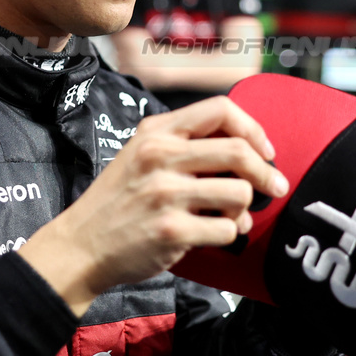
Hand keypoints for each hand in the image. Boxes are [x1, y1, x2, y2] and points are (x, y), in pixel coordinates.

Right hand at [20, 96, 288, 315]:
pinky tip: (214, 235)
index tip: (264, 150)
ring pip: (239, 193)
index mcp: (156, 132)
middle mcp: (160, 157)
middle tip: (274, 186)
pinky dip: (229, 234)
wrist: (80, 246)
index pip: (220, 109)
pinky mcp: (171, 230)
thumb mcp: (139, 155)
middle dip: (266, 172)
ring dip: (244, 209)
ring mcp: (164, 194)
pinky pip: (227, 229)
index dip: (252, 128)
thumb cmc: (117, 202)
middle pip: (239, 151)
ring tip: (231, 217)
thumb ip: (182, 144)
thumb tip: (244, 146)